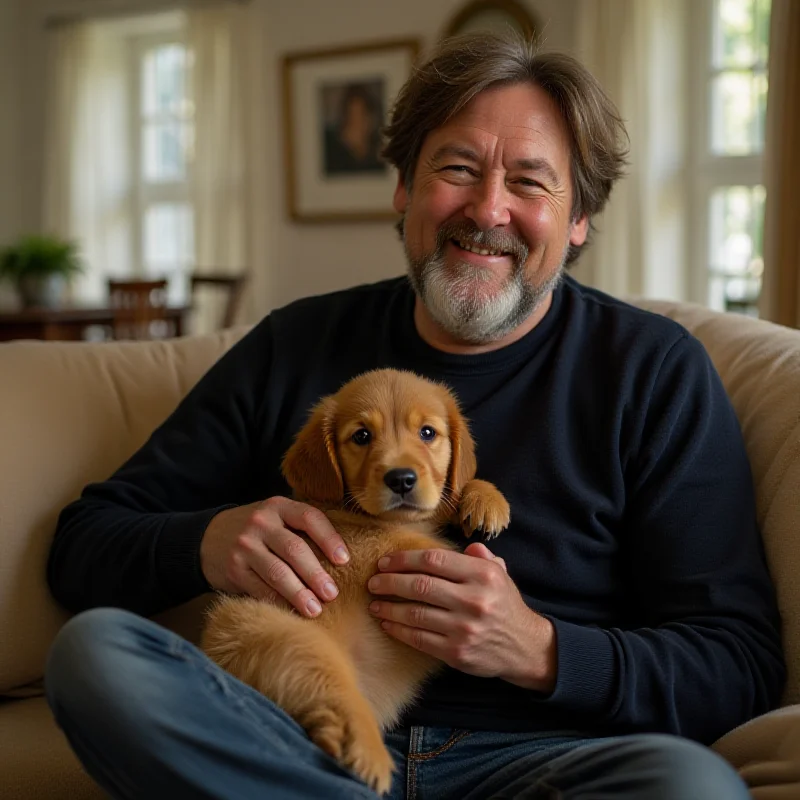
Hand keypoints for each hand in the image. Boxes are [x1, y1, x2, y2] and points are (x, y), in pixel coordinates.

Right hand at [200, 496, 349, 617]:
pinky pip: (260, 589)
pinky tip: (292, 613)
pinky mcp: (234, 569)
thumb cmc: (258, 531)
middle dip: (316, 574)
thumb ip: (301, 528)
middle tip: (332, 594)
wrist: (207, 538)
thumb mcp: (277, 518)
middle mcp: (260, 523)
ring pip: (278, 572)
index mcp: (278, 506)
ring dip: (299, 594)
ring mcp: (245, 546)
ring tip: (315, 610)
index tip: (344, 560)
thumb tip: (342, 557)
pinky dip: (279, 603)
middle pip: (294, 549)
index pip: (309, 518)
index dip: (329, 539)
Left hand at [367, 542, 555, 691]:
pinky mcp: (457, 652)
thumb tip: (467, 546)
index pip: (434, 561)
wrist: (525, 647)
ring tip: (374, 604)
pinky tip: (388, 623)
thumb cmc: (505, 605)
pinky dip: (399, 630)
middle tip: (373, 581)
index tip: (385, 561)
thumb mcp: (500, 574)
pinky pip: (419, 639)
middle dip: (390, 582)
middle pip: (420, 585)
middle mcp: (474, 599)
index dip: (404, 559)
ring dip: (389, 608)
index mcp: (482, 575)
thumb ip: (481, 557)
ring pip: (415, 614)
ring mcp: (464, 628)